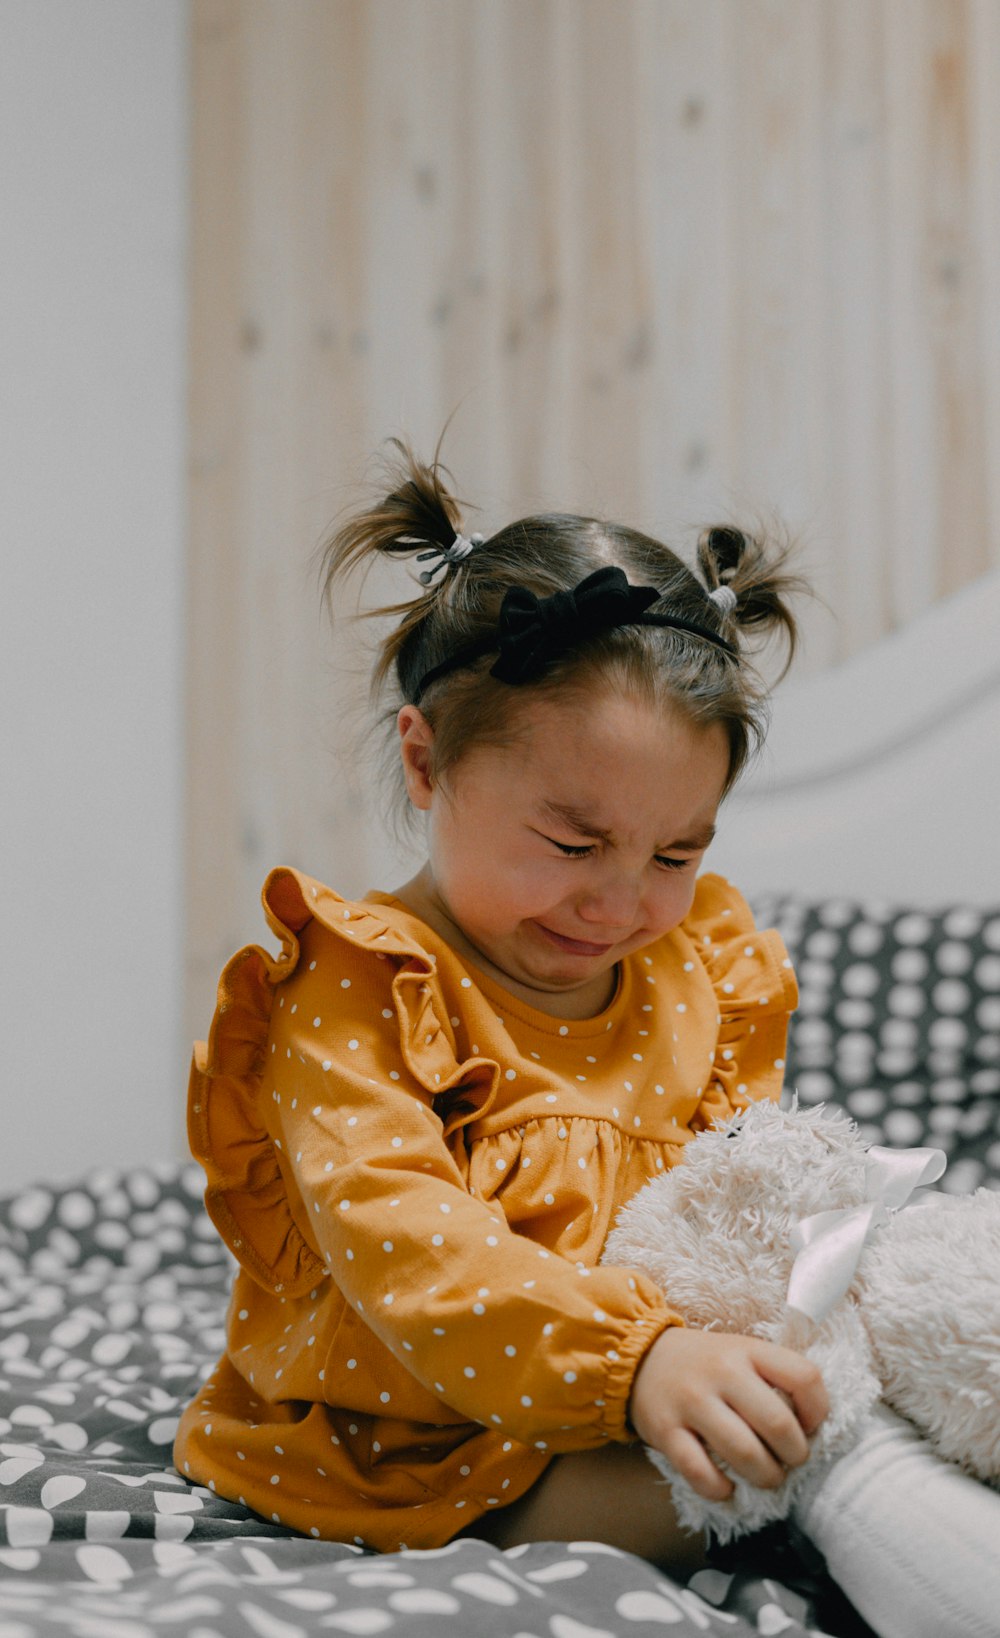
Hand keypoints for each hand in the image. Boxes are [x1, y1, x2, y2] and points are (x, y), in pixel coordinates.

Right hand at [629, 1327, 827, 1501]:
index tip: (809, 1426)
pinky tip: (726, 1487)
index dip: (818, 1410)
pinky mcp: (665, 1430)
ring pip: (744, 1452)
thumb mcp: (742, 1353)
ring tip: (766, 1477)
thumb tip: (811, 1430)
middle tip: (790, 1461)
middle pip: (778, 1423)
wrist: (640, 1356)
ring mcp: (691, 1401)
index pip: (804, 1377)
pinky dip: (720, 1489)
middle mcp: (721, 1372)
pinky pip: (700, 1473)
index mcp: (747, 1350)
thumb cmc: (706, 1363)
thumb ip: (775, 1379)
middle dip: (795, 1455)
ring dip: (765, 1476)